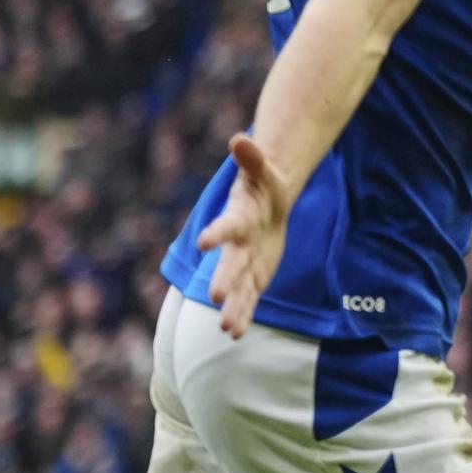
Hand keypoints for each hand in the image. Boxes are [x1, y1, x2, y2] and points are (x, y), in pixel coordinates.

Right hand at [195, 134, 292, 339]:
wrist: (267, 205)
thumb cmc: (264, 186)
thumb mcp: (265, 171)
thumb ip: (253, 158)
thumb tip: (240, 139)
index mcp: (239, 218)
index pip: (228, 226)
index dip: (217, 233)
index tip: (204, 242)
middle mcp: (237, 245)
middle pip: (230, 263)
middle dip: (225, 279)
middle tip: (217, 297)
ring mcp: (243, 263)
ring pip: (238, 287)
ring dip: (233, 307)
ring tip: (226, 327)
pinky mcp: (253, 277)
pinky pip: (248, 298)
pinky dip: (243, 314)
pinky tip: (235, 333)